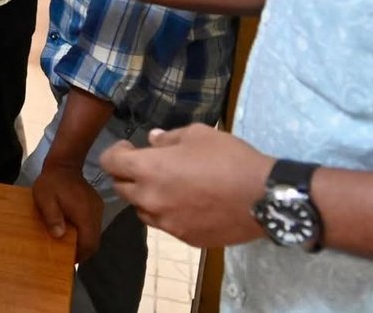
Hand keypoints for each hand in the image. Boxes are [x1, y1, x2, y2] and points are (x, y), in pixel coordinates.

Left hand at [32, 161, 104, 260]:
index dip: (80, 255)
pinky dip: (85, 232)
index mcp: (85, 214)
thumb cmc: (52, 182)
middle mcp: (95, 213)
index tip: (68, 260)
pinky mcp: (96, 206)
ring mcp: (98, 209)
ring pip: (95, 234)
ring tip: (69, 245)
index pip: (89, 243)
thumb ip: (52, 217)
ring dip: (84, 242)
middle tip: (68, 256)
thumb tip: (59, 235)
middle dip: (83, 251)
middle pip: (94, 241)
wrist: (64, 164)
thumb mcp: (45, 198)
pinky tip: (73, 231)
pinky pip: (93, 225)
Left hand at [101, 124, 271, 248]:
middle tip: (147, 165)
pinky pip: (165, 224)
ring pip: (142, 210)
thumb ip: (168, 138)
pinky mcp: (185, 238)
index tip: (128, 147)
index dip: (114, 153)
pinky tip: (188, 203)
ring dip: (146, 196)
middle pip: (121, 188)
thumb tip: (152, 140)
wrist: (262, 198)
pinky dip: (168, 212)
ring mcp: (167, 223)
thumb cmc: (229, 158)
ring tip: (168, 185)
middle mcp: (151, 199)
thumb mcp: (198, 134)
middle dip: (128, 175)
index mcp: (149, 170)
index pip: (110, 163)